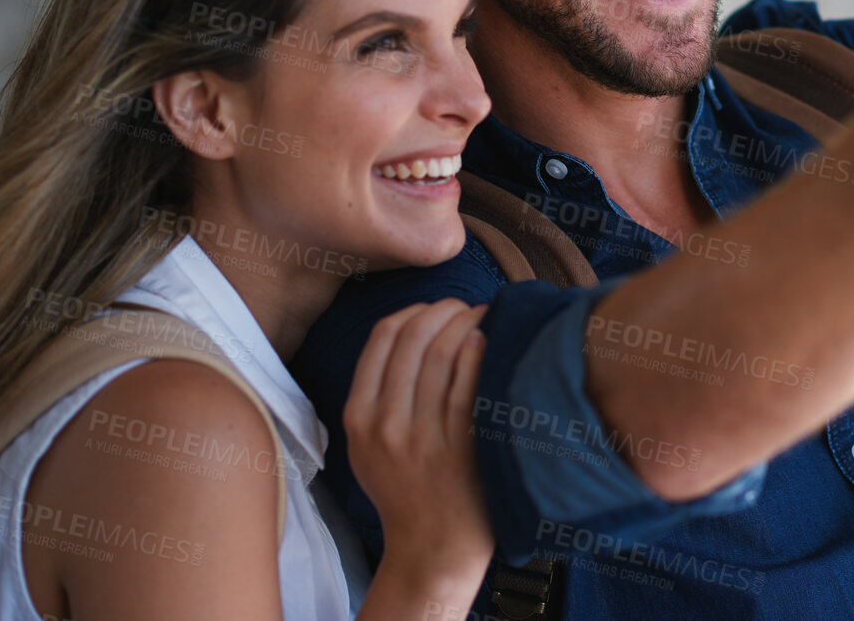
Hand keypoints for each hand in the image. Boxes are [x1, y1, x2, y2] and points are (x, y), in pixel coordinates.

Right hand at [345, 299, 492, 611]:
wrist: (432, 546)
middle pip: (415, 337)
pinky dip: (482, 352)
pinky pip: (470, 384)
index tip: (435, 310)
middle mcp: (387, 424)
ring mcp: (424, 437)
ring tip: (487, 317)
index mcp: (359, 416)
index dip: (414, 312)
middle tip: (467, 308)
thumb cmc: (405, 490)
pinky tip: (493, 340)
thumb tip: (406, 331)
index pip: (382, 337)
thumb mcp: (366, 446)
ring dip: (469, 322)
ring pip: (444, 353)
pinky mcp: (459, 448)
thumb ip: (374, 396)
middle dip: (445, 310)